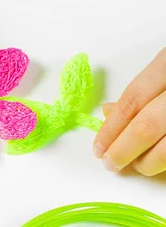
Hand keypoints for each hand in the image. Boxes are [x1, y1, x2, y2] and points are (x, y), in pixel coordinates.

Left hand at [94, 49, 165, 175]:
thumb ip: (143, 91)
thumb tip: (109, 112)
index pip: (132, 100)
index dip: (111, 128)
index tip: (98, 147)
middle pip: (147, 126)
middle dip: (124, 149)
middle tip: (110, 164)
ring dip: (148, 162)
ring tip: (135, 166)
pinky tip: (159, 165)